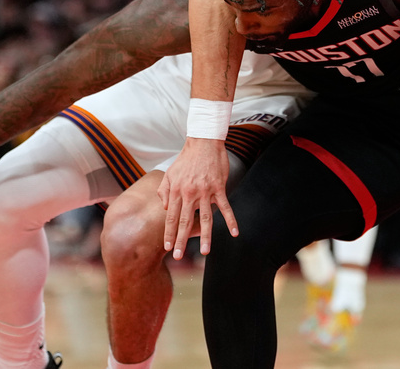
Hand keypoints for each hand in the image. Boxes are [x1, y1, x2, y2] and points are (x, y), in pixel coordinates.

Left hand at [157, 138, 236, 258]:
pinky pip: (225, 207)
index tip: (167, 247)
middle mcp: (189, 193)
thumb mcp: (170, 173)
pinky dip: (231, 220)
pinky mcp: (219, 188)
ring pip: (205, 218)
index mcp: (176, 191)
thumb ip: (164, 190)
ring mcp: (205, 191)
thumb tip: (164, 207)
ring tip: (205, 252)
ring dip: (205, 236)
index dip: (169, 233)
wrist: (203, 142)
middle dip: (181, 240)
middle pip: (185, 221)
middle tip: (178, 256)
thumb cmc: (186, 158)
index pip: (171, 217)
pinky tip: (235, 233)